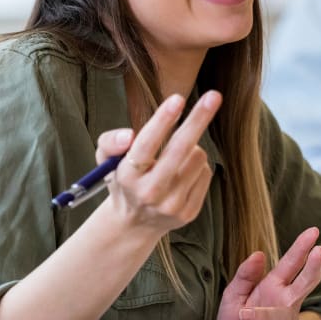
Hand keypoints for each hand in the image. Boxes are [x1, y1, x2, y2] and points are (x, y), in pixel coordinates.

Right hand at [94, 91, 220, 235]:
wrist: (134, 223)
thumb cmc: (124, 180)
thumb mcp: (106, 160)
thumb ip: (110, 142)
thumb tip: (128, 135)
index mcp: (127, 176)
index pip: (145, 145)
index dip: (162, 121)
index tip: (177, 99)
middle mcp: (150, 193)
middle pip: (179, 150)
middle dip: (198, 120)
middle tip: (214, 96)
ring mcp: (171, 205)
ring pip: (197, 158)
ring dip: (192, 147)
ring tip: (176, 155)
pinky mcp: (189, 212)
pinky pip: (205, 173)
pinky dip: (197, 166)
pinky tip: (183, 173)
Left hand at [217, 227, 320, 319]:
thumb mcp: (232, 298)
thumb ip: (244, 277)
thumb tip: (259, 254)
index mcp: (274, 286)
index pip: (291, 263)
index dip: (302, 247)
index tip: (314, 231)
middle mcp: (286, 303)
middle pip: (306, 282)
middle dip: (313, 267)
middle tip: (319, 251)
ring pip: (286, 315)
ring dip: (265, 313)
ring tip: (242, 312)